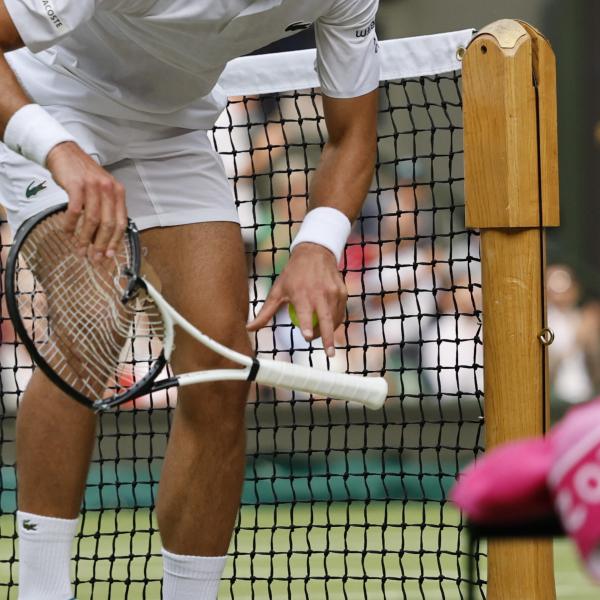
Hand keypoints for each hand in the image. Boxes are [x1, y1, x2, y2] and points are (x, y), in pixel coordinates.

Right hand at [46, 141, 126, 260]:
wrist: (65, 153)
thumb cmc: (83, 175)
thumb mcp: (102, 190)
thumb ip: (107, 209)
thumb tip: (104, 238)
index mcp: (119, 193)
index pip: (121, 222)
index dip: (115, 241)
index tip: (109, 256)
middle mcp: (109, 189)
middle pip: (108, 224)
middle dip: (101, 244)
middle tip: (94, 258)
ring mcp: (93, 187)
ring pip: (92, 220)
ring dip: (85, 238)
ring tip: (79, 250)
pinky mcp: (77, 185)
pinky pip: (75, 210)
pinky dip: (71, 224)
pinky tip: (67, 232)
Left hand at [247, 243, 347, 356]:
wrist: (315, 252)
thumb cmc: (293, 274)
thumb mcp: (278, 291)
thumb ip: (265, 312)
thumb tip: (249, 329)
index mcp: (302, 293)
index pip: (305, 312)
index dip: (307, 325)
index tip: (308, 336)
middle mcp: (320, 293)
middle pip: (326, 320)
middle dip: (328, 338)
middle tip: (329, 354)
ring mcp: (333, 292)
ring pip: (334, 319)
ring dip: (329, 331)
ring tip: (325, 340)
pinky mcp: (343, 291)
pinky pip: (340, 312)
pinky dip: (335, 320)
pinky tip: (329, 324)